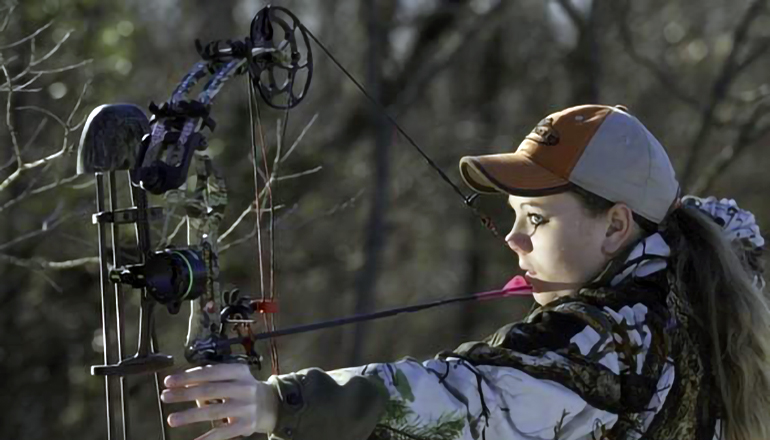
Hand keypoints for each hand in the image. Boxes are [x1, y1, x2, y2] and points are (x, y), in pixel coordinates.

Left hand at [161, 364, 278, 439]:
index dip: (187, 377)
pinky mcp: (245, 425)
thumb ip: (212, 379)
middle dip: (184, 394)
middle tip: (165, 397)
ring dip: (189, 416)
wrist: (270, 405)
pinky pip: (222, 433)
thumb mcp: (233, 377)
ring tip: (172, 419)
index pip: (209, 372)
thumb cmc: (243, 388)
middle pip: (208, 391)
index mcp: (239, 371)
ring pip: (213, 412)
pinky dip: (206, 439)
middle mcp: (244, 388)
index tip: (168, 381)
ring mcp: (245, 407)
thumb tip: (183, 385)